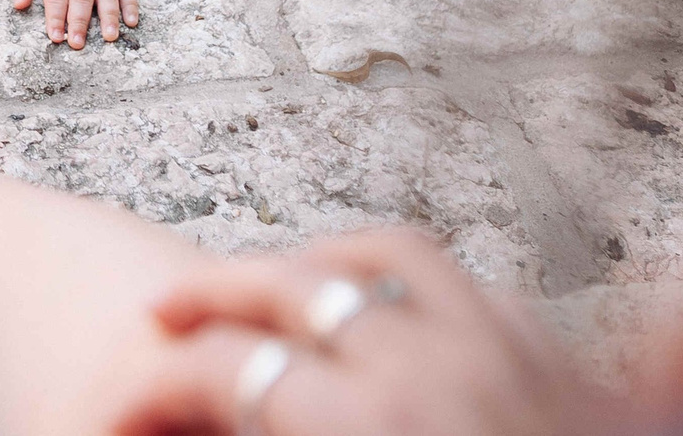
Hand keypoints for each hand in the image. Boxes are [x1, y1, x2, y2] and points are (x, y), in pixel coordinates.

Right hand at [114, 230, 613, 435]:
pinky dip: (422, 287)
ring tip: (271, 284)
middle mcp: (441, 373)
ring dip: (315, 265)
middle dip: (210, 296)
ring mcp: (512, 359)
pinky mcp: (568, 371)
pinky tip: (394, 314)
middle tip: (161, 316)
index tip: (114, 414)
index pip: (226, 371)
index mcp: (374, 425)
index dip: (149, 389)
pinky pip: (481, 292)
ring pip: (391, 263)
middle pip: (293, 287)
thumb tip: (206, 416)